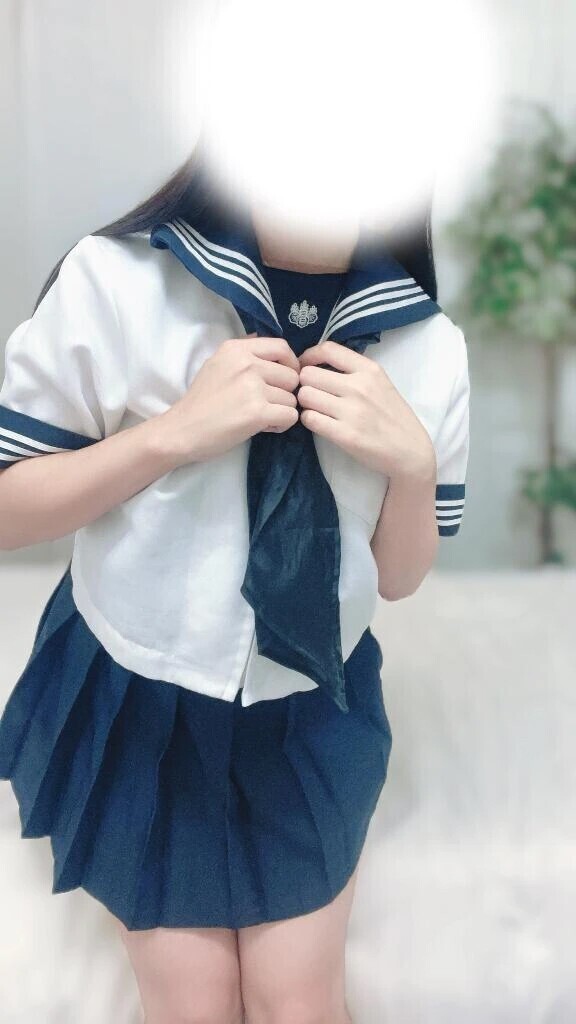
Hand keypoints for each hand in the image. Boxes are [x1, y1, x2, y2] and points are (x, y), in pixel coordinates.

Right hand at [159, 333, 299, 464]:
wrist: (181, 430)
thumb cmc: (200, 401)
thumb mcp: (216, 363)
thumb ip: (243, 353)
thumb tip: (265, 341)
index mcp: (236, 349)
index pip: (281, 347)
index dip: (290, 364)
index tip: (282, 379)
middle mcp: (247, 363)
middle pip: (292, 375)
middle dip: (284, 392)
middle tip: (266, 404)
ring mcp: (253, 387)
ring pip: (292, 398)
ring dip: (280, 410)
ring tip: (259, 417)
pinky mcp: (258, 412)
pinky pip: (290, 416)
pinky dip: (280, 425)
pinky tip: (263, 427)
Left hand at [298, 340, 435, 480]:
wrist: (410, 451)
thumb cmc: (393, 417)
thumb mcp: (381, 383)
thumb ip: (354, 371)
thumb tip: (319, 364)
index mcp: (369, 370)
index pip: (328, 349)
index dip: (308, 356)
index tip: (305, 366)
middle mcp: (359, 387)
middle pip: (308, 374)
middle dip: (305, 384)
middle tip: (312, 394)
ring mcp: (352, 411)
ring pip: (305, 396)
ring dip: (305, 403)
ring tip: (316, 409)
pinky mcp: (345, 435)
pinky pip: (309, 418)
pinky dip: (308, 420)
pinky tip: (319, 422)